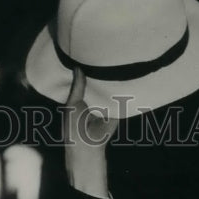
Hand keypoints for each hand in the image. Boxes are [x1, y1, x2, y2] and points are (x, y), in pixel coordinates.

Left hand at [64, 67, 118, 198]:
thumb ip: (77, 87)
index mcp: (82, 98)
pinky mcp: (116, 110)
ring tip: (117, 61)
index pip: (86, 81)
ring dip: (112, 81)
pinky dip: (122, 91)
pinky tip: (126, 76)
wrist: (87, 145)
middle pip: (99, 83)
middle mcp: (94, 100)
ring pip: (110, 89)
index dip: (87, 70)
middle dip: (101, 73)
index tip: (89, 54)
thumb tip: (78, 68)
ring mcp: (106, 105)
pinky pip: (120, 98)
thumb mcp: (72, 103)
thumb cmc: (74, 126)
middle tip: (104, 55)